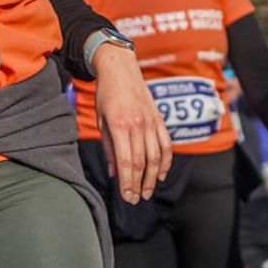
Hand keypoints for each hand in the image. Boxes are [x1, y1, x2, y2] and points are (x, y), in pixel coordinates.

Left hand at [91, 43, 171, 202]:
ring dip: (153, 177)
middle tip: (136, 199)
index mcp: (120, 125)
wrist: (120, 68)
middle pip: (143, 162)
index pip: (127, 161)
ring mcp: (151, 121)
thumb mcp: (101, 121)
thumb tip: (114, 173)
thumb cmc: (106, 95)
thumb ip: (108, 148)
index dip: (128, 182)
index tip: (126, 197)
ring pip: (156, 156)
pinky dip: (166, 161)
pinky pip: (166, 143)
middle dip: (139, 184)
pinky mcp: (159, 118)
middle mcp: (138, 124)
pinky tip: (162, 174)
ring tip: (148, 191)